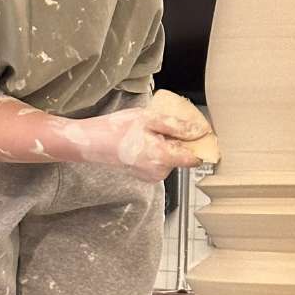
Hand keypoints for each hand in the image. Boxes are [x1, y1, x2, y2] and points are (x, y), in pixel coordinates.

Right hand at [63, 108, 206, 181]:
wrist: (92, 142)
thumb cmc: (117, 129)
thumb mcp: (150, 119)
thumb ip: (178, 126)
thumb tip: (200, 131)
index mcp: (163, 158)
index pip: (195, 158)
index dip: (201, 144)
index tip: (201, 131)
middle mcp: (159, 172)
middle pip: (182, 155)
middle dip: (179, 139)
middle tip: (162, 124)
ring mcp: (151, 176)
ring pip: (171, 157)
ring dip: (167, 143)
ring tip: (149, 131)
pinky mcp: (145, 175)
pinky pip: (160, 161)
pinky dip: (157, 149)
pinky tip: (144, 140)